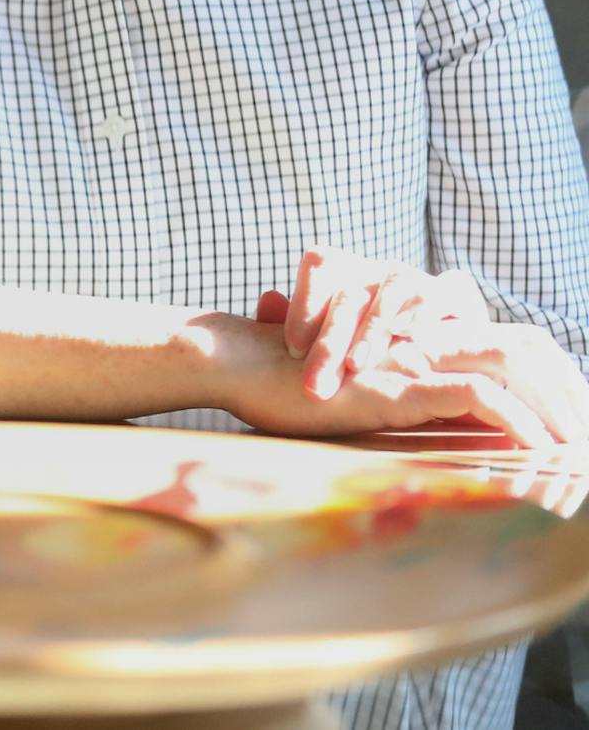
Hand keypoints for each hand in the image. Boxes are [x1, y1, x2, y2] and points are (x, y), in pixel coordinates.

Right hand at [220, 313, 588, 445]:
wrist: (241, 363)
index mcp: (422, 347)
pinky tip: (541, 447)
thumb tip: (443, 430)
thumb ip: (397, 397)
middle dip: (569, 393)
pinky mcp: (400, 384)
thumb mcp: (354, 395)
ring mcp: (415, 362)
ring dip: (555, 410)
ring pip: (513, 369)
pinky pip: (476, 395)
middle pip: (526, 351)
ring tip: (580, 448)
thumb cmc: (284, 386)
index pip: (508, 348)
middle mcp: (426, 347)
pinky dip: (517, 422)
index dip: (550, 377)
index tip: (575, 418)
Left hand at [254, 246, 485, 397]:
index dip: (306, 302)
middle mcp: (379, 269)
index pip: (321, 264)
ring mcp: (418, 278)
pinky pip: (445, 294)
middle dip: (331, 339)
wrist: (434, 341)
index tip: (292, 348)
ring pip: (395, 288)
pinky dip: (424, 316)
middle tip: (315, 383)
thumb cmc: (361, 344)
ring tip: (357, 364)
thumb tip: (267, 301)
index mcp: (344, 269)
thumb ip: (290, 322)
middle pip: (352, 291)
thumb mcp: (325, 338)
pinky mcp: (456, 295)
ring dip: (375, 327)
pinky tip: (409, 340)